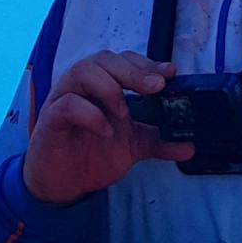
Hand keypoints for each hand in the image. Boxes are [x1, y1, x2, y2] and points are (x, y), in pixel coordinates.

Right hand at [23, 51, 193, 204]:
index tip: (169, 74)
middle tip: (156, 87)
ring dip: (109, 88)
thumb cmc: (92, 154)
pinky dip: (90, 114)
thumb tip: (189, 145)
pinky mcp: (52, 119)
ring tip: (124, 113)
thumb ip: (158, 141)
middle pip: (103, 59)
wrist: (64, 183)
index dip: (146, 63)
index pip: (122, 60)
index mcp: (102, 86)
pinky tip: (105, 130)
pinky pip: (68, 104)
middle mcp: (82, 86)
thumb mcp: (132, 146)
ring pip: (82, 71)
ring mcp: (64, 99)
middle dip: (133, 71)